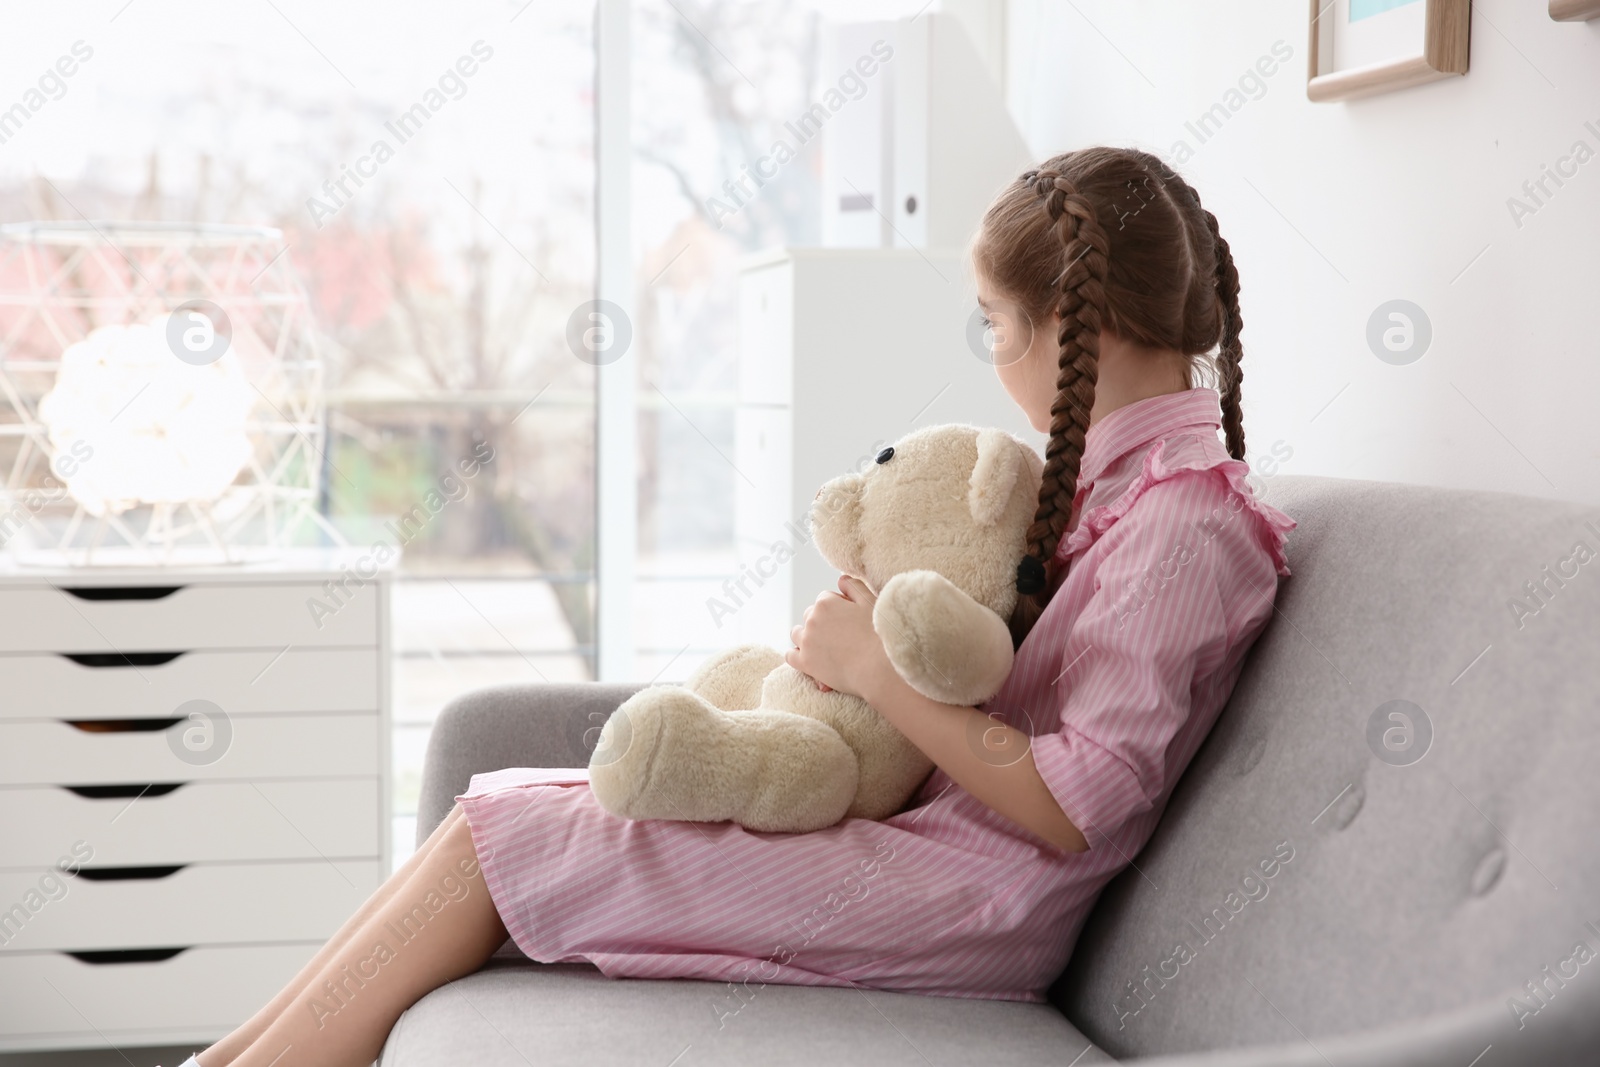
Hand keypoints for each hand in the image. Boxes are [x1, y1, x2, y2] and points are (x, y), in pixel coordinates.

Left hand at [785, 575, 895, 700]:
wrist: (878, 668)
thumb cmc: (878, 634)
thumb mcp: (870, 602)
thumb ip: (854, 587)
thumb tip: (840, 579)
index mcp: (826, 602)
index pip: (825, 599)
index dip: (838, 608)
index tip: (849, 620)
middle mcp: (812, 619)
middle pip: (810, 615)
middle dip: (822, 622)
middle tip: (841, 635)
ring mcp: (806, 642)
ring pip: (798, 633)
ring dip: (807, 636)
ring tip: (825, 646)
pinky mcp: (805, 663)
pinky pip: (790, 655)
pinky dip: (797, 655)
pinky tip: (809, 657)